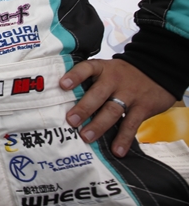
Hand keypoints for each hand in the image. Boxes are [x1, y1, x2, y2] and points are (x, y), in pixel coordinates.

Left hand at [60, 58, 174, 156]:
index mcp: (101, 69)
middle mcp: (114, 80)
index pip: (86, 68)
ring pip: (113, 110)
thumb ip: (88, 82)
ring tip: (86, 137)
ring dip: (99, 125)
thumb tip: (62, 101)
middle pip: (98, 94)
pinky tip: (117, 150)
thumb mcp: (105, 70)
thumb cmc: (121, 74)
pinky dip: (124, 138)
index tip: (63, 85)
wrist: (156, 71)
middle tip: (71, 121)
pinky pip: (131, 124)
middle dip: (84, 108)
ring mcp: (129, 94)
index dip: (74, 76)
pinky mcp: (143, 108)